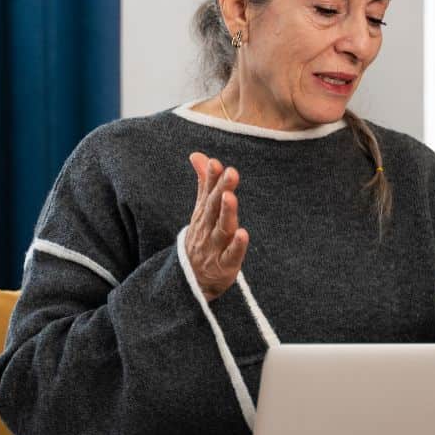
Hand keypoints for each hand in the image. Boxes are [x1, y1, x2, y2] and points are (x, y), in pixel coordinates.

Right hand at [185, 152, 248, 301]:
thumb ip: (204, 183)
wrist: (191, 280)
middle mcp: (207, 228)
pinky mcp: (225, 265)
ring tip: (230, 197)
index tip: (217, 163)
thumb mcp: (201, 211)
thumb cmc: (202, 239)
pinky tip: (243, 234)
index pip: (207, 192)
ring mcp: (215, 247)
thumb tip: (198, 155)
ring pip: (221, 229)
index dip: (212, 178)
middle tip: (231, 172)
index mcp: (203, 214)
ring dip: (226, 212)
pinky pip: (231, 255)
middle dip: (221, 189)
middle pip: (214, 207)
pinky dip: (237, 246)